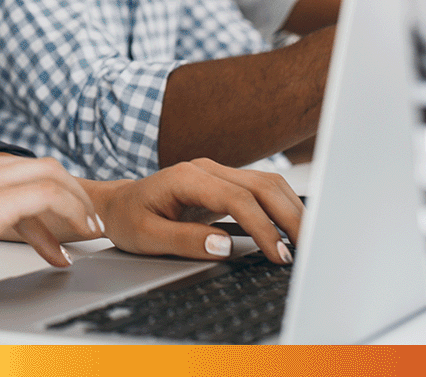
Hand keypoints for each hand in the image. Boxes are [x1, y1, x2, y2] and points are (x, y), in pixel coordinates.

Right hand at [0, 152, 100, 306]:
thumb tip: (11, 228)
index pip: (21, 169)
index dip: (51, 195)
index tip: (65, 225)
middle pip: (42, 165)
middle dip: (73, 193)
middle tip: (88, 222)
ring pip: (50, 175)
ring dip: (78, 203)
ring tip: (90, 231)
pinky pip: (47, 195)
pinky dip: (70, 213)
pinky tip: (74, 240)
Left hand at [95, 158, 302, 264]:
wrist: (117, 204)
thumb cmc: (129, 219)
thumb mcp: (147, 236)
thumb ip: (184, 240)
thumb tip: (223, 247)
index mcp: (186, 177)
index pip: (238, 198)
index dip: (263, 227)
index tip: (279, 255)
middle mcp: (206, 169)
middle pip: (262, 186)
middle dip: (290, 218)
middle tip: (307, 253)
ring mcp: (218, 173)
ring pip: (268, 184)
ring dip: (291, 212)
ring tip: (306, 245)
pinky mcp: (225, 183)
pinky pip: (262, 191)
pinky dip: (282, 209)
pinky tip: (292, 231)